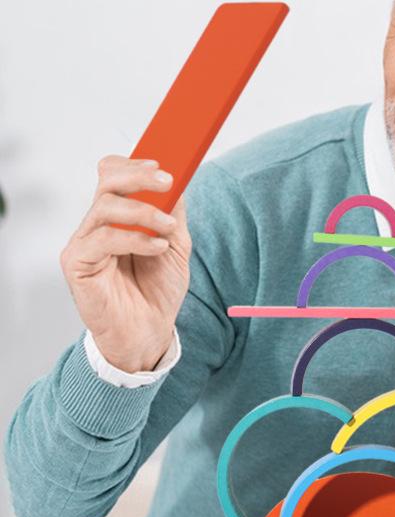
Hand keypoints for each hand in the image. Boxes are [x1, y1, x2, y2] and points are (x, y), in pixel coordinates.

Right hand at [60, 156, 191, 372]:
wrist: (149, 334)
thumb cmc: (157, 293)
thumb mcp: (175, 247)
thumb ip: (174, 215)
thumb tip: (177, 182)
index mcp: (118, 218)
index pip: (113, 176)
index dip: (135, 165)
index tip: (165, 166)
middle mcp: (97, 226)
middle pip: (107, 182)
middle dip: (140, 176)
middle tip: (168, 181)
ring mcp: (85, 243)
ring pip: (106, 205)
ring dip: (144, 211)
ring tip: (169, 227)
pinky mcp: (77, 263)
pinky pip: (102, 238)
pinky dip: (134, 237)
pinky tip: (156, 247)